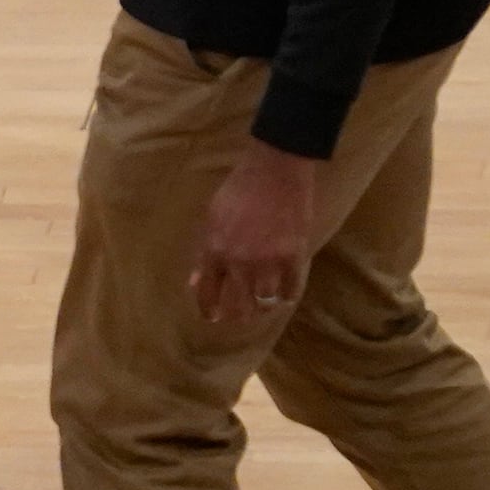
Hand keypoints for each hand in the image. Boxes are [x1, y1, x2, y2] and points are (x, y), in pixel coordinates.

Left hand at [190, 143, 319, 325]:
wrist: (275, 171)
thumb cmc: (239, 190)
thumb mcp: (212, 218)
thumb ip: (204, 252)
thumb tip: (195, 281)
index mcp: (214, 250)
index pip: (207, 291)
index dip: (208, 308)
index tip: (212, 317)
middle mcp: (239, 261)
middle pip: (237, 305)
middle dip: (237, 315)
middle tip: (239, 316)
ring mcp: (268, 261)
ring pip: (264, 303)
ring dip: (262, 308)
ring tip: (262, 306)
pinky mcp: (294, 257)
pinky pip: (291, 291)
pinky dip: (287, 297)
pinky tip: (283, 295)